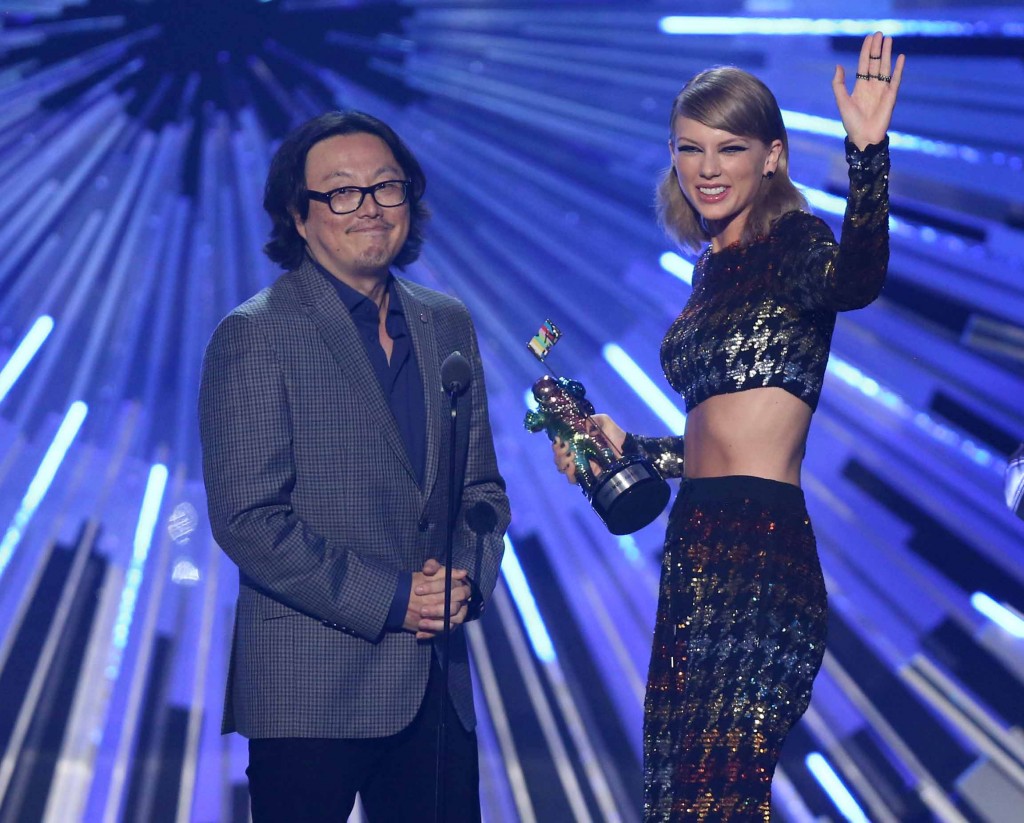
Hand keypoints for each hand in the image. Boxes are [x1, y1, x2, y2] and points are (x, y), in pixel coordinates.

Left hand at [404, 558, 470, 638]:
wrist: (430, 594)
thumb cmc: (432, 580)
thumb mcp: (433, 571)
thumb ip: (431, 566)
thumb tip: (428, 569)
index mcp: (459, 585)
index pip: (450, 585)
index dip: (433, 587)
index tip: (417, 590)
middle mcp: (462, 601)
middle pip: (453, 607)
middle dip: (437, 609)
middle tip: (421, 610)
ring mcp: (458, 615)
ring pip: (451, 622)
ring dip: (435, 624)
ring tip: (421, 623)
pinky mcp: (452, 626)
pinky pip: (444, 632)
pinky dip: (431, 633)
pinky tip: (419, 634)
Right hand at [551, 413, 625, 483]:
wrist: (627, 451)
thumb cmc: (615, 437)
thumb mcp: (605, 422)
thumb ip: (594, 420)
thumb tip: (585, 427)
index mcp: (577, 442)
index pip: (560, 444)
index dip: (556, 443)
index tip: (558, 439)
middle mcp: (576, 455)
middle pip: (558, 456)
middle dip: (558, 452)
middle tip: (565, 448)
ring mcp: (580, 467)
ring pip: (561, 467)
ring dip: (562, 462)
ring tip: (570, 457)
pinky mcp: (586, 478)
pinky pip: (572, 479)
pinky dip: (569, 473)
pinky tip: (573, 466)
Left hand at [832, 32, 904, 149]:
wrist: (863, 136)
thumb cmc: (851, 122)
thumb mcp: (842, 101)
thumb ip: (838, 84)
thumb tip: (838, 66)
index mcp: (860, 86)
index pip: (864, 63)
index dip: (866, 51)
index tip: (869, 38)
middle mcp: (872, 85)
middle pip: (875, 62)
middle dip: (877, 48)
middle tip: (879, 33)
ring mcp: (882, 90)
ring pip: (885, 67)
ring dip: (887, 53)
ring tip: (889, 39)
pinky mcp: (891, 96)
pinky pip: (896, 79)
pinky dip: (898, 68)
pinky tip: (900, 57)